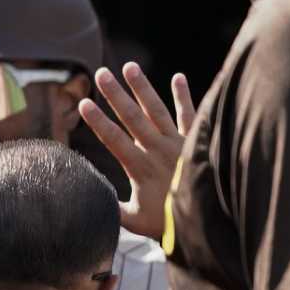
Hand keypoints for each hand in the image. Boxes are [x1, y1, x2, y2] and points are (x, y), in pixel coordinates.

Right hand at [78, 63, 195, 240]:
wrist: (206, 219)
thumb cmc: (166, 223)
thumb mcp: (134, 221)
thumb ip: (112, 209)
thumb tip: (90, 201)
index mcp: (139, 167)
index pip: (113, 139)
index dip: (97, 121)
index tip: (84, 103)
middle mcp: (157, 150)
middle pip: (132, 117)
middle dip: (115, 94)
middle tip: (101, 73)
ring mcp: (177, 143)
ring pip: (157, 110)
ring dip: (142, 88)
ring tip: (130, 66)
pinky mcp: (194, 140)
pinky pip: (190, 114)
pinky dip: (184, 96)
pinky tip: (178, 77)